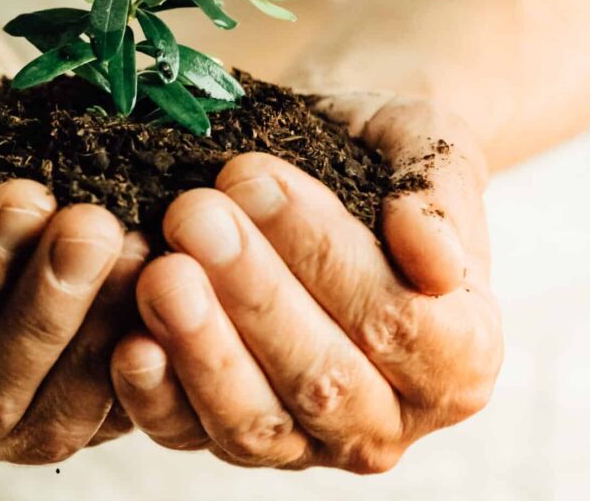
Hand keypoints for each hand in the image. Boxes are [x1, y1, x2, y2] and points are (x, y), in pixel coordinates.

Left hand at [110, 94, 502, 472]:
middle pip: (322, 380)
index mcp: (459, 354)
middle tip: (194, 214)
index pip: (395, 321)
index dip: (322, 254)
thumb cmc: (381, 155)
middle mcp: (389, 416)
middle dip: (251, 294)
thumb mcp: (430, 150)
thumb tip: (434, 261)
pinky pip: (190, 434)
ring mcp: (307, 439)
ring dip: (201, 347)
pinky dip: (157, 396)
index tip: (257, 178)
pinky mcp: (229, 434)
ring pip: (254, 423)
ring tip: (161, 272)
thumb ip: (441, 202)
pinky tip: (129, 342)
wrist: (328, 161)